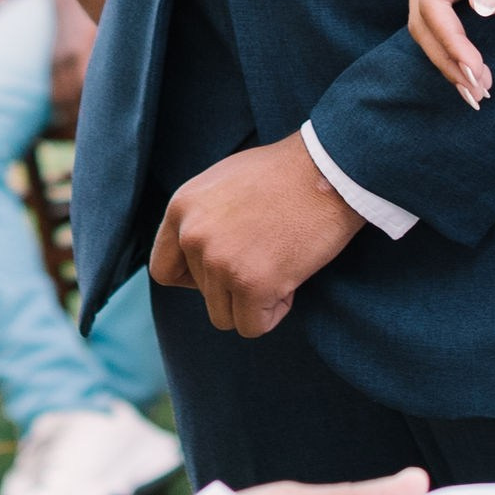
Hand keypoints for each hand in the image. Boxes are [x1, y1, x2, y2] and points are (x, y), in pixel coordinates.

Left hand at [149, 132, 361, 335]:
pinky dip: (274, 311)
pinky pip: (252, 326)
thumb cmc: (287, 173)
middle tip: (270, 255)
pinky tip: (292, 279)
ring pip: (224, 316)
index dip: (194, 279)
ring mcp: (219, 261)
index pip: (164, 270)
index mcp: (182, 207)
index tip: (225, 270)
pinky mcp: (250, 283)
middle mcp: (192, 235)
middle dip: (235, 285)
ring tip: (281, 265)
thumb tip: (196, 254)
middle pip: (202, 295)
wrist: (330, 168)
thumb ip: (203, 217)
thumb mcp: (225, 182)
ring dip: (253, 301)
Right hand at [407, 0, 494, 103]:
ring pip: (430, 21)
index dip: (450, 43)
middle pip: (423, 20)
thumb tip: (483, 12)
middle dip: (446, 60)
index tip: (476, 72)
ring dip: (449, 57)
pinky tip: (474, 65)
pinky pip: (446, 14)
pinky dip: (457, 42)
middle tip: (478, 94)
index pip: (431, 4)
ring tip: (478, 90)